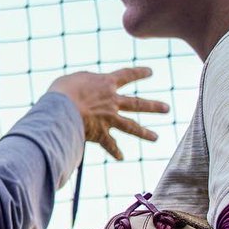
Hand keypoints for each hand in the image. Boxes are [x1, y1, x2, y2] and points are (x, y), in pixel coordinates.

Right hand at [48, 67, 168, 159]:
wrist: (62, 109)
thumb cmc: (64, 90)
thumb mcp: (76, 78)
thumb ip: (85, 82)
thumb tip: (86, 87)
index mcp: (106, 83)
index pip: (127, 75)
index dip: (139, 73)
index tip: (151, 72)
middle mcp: (112, 101)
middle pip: (138, 104)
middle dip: (153, 106)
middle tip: (167, 108)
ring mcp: (109, 118)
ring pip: (131, 126)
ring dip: (145, 133)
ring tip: (156, 138)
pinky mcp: (100, 133)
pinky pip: (110, 144)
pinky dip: (115, 151)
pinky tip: (121, 157)